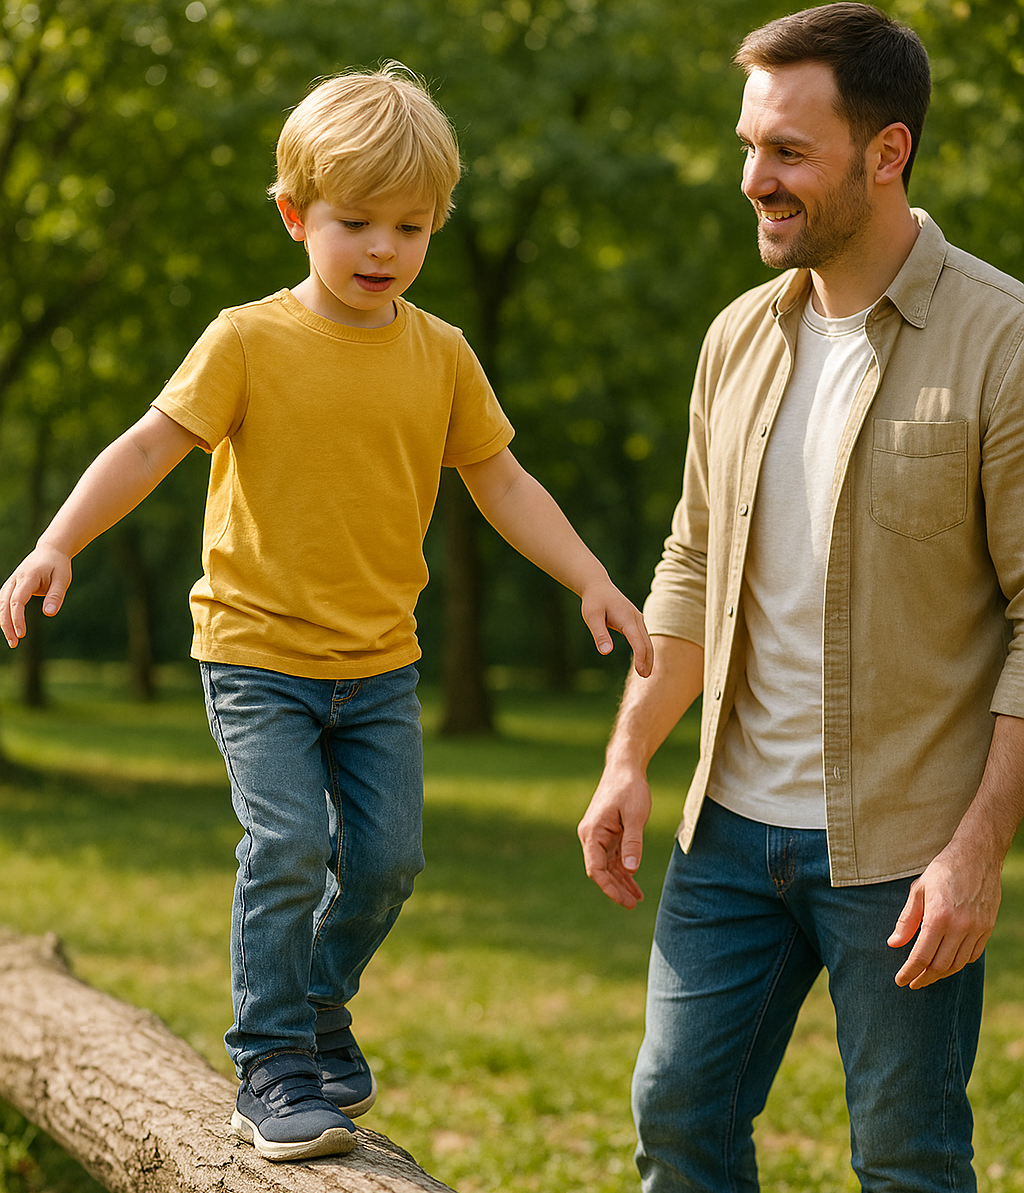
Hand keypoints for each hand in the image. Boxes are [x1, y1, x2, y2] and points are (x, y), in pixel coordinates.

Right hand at [0, 545, 71, 647]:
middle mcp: (15, 580)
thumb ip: (56, 595)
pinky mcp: (11, 587)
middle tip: (14, 643)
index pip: (17, 601)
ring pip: (0, 605)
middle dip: (7, 625)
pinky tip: (9, 629)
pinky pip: (3, 603)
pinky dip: (4, 616)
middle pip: (4, 605)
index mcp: (27, 577)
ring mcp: (11, 583)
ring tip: (13, 641)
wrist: (50, 551)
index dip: (17, 618)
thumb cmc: (58, 565)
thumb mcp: (63, 579)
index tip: (22, 634)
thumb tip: (49, 614)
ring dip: (4, 623)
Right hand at [577, 764, 651, 908]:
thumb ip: (633, 843)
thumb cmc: (629, 788)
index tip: (624, 900)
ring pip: (608, 866)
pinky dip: (624, 869)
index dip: (609, 887)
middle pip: (601, 870)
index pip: (595, 868)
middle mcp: (591, 836)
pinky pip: (614, 857)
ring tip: (636, 899)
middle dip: (616, 889)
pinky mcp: (608, 833)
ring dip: (621, 881)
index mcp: (592, 833)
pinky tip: (634, 883)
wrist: (625, 767)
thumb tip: (631, 869)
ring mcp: (599, 835)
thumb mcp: (635, 815)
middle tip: (633, 904)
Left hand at [579, 580, 653, 677]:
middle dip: (647, 660)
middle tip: (645, 676)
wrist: (598, 586)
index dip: (641, 657)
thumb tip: (606, 652)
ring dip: (648, 656)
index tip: (641, 672)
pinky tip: (643, 660)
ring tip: (645, 673)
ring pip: (647, 640)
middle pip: (646, 642)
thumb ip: (599, 634)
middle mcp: (636, 618)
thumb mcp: (592, 617)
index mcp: (627, 618)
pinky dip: (645, 650)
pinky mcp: (635, 621)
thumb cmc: (593, 601)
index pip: (638, 641)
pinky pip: (643, 637)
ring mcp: (637, 619)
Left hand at [887, 838, 1000, 988]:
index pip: (921, 956)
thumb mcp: (918, 890)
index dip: (909, 972)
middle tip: (912, 982)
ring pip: (958, 964)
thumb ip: (907, 920)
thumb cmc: (943, 870)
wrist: (977, 856)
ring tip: (928, 975)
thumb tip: (894, 944)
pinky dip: (959, 963)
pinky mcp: (987, 928)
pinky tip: (948, 963)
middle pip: (940, 965)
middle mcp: (960, 927)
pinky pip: (973, 955)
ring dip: (941, 974)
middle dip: (924, 978)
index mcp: (939, 917)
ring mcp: (977, 929)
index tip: (900, 980)